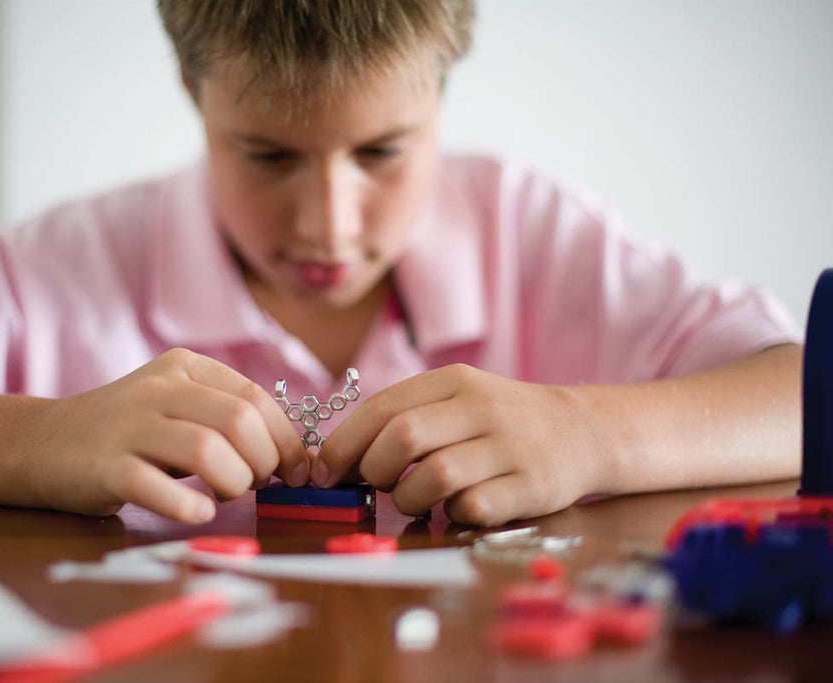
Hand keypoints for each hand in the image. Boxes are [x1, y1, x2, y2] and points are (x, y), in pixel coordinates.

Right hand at [24, 348, 306, 521]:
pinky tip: (198, 511)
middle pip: (239, 421)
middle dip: (264, 462)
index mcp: (185, 368)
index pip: (256, 397)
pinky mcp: (104, 466)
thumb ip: (228, 420)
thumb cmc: (128, 432)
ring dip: (233, 482)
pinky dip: (186, 504)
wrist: (41, 442)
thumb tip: (294, 456)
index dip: (286, 439)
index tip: (295, 471)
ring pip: (206, 449)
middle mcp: (159, 388)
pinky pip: (154, 484)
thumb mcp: (178, 408)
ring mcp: (129, 425)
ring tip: (223, 495)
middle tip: (255, 484)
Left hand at [312, 364, 611, 525]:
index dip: (343, 445)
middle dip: (374, 470)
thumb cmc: (500, 420)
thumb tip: (335, 458)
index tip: (325, 472)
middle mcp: (481, 408)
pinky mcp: (532, 486)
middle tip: (379, 484)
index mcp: (454, 381)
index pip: (382, 408)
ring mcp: (509, 447)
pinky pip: (473, 508)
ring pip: (434, 476)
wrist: (583, 431)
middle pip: (403, 437)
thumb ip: (404, 417)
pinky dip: (455, 515)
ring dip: (410, 498)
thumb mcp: (457, 399)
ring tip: (416, 498)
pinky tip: (460, 507)